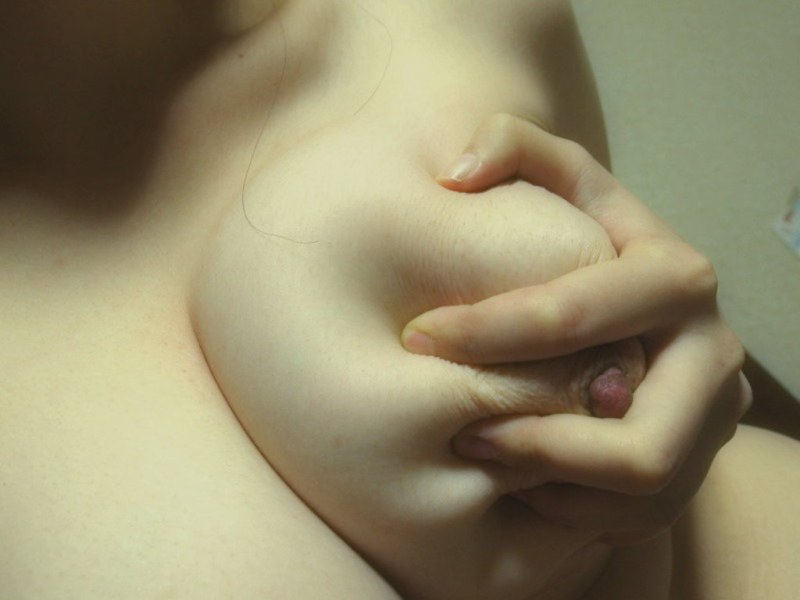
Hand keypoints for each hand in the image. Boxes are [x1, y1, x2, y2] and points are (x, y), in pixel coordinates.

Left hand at [402, 113, 751, 543]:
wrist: (653, 310)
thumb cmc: (590, 243)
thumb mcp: (565, 181)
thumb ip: (513, 147)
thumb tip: (456, 172)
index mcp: (675, 276)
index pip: (575, 314)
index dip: (487, 330)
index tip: (418, 337)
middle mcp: (711, 352)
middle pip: (636, 434)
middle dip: (531, 436)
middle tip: (454, 427)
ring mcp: (713, 418)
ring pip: (642, 484)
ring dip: (550, 479)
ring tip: (476, 450)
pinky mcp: (697, 464)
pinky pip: (636, 515)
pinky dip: (567, 505)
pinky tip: (515, 473)